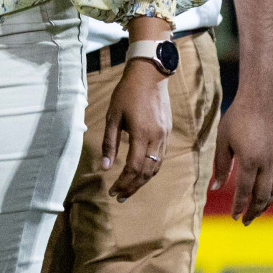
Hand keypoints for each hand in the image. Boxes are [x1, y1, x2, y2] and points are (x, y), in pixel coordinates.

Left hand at [103, 62, 170, 201]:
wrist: (150, 75)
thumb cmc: (127, 93)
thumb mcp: (113, 116)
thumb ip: (110, 142)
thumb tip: (105, 166)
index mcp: (141, 134)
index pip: (133, 168)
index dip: (123, 182)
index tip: (112, 191)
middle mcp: (156, 138)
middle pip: (146, 172)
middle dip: (132, 187)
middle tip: (119, 196)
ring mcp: (164, 136)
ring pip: (155, 167)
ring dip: (142, 181)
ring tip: (129, 189)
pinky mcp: (167, 132)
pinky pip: (160, 157)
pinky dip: (151, 169)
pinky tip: (141, 173)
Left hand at [212, 93, 272, 223]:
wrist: (262, 99)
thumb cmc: (238, 117)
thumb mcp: (223, 140)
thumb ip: (221, 166)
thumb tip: (216, 189)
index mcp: (250, 160)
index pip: (244, 191)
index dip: (239, 206)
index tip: (234, 217)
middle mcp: (268, 163)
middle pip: (262, 195)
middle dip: (254, 211)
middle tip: (246, 221)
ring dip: (266, 203)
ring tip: (257, 210)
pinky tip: (272, 195)